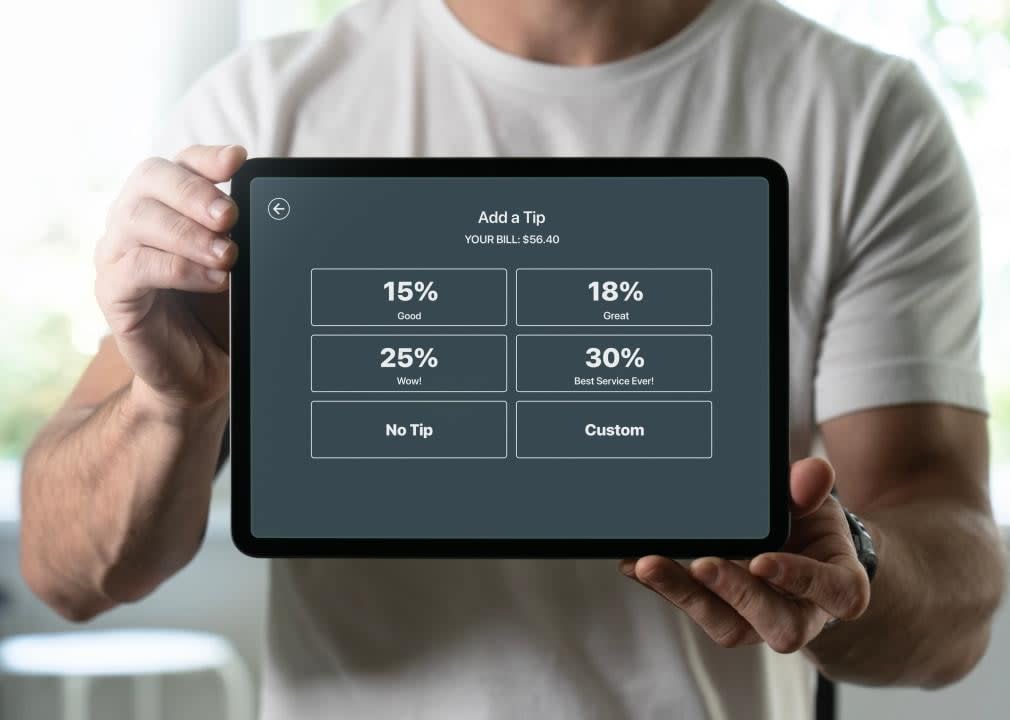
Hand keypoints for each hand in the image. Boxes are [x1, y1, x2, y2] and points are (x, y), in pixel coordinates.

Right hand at [95, 144, 246, 412]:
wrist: (202, 372)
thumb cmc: (221, 311)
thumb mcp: (239, 266)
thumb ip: (244, 234)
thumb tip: (273, 206)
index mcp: (167, 204)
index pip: (179, 163)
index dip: (206, 157)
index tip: (238, 161)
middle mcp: (135, 220)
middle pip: (150, 178)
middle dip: (194, 192)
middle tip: (230, 215)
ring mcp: (118, 254)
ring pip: (138, 218)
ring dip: (188, 233)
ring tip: (227, 255)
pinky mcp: (113, 293)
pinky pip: (137, 269)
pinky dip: (180, 269)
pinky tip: (213, 280)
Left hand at [620, 458, 871, 651]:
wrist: (795, 547)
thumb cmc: (808, 526)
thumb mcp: (813, 502)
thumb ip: (809, 488)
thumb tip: (811, 473)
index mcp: (838, 587)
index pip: (835, 593)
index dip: (800, 580)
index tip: (762, 561)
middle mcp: (799, 613)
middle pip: (776, 625)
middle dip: (735, 594)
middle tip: (701, 564)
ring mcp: (756, 620)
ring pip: (726, 625)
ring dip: (685, 595)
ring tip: (650, 564)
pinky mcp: (720, 614)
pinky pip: (693, 608)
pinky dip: (663, 585)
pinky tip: (635, 563)